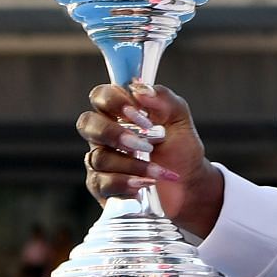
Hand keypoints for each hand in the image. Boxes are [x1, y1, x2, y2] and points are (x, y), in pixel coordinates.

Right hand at [77, 83, 224, 237]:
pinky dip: (125, 183)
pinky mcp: (103, 187)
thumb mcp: (180, 120)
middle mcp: (106, 135)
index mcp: (121, 113)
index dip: (114, 102)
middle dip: (114, 133)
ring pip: (99, 158)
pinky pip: (101, 183)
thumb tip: (140, 89)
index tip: (139, 114)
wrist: (189, 186)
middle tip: (143, 144)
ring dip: (132, 164)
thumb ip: (164, 99)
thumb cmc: (181, 150)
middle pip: (87, 124)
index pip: (100, 96)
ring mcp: (101, 161)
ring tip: (157, 170)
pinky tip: (145, 184)